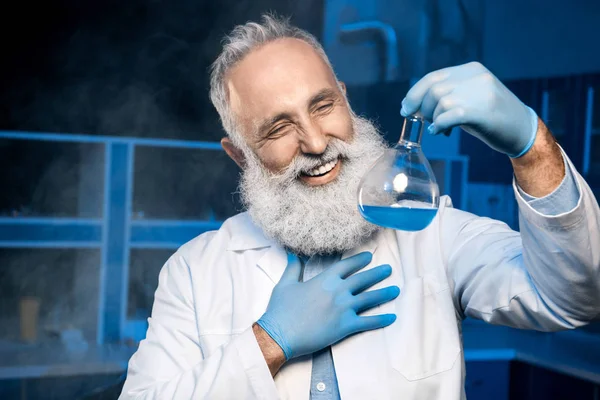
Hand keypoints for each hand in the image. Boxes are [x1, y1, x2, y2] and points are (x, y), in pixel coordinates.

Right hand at [257, 252, 398, 359]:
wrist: (280, 334)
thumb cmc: (281, 309)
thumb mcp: (286, 284)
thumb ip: (293, 268)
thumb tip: (293, 254)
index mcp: (324, 279)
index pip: (347, 265)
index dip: (359, 260)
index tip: (369, 257)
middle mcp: (338, 291)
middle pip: (363, 279)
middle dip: (377, 273)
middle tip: (388, 269)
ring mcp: (343, 308)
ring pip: (370, 298)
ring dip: (384, 293)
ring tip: (395, 289)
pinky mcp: (345, 326)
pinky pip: (368, 322)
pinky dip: (381, 320)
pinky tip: (392, 317)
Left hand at [401, 61, 537, 157]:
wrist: (522, 130)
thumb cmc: (491, 118)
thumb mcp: (470, 98)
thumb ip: (449, 95)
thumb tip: (416, 105)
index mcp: (471, 69)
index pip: (433, 77)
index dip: (414, 93)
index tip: (405, 107)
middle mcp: (475, 76)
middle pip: (433, 89)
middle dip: (421, 108)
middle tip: (424, 121)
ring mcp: (480, 92)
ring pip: (440, 101)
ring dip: (432, 118)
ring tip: (438, 128)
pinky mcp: (482, 110)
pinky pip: (450, 115)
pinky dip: (439, 125)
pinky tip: (440, 132)